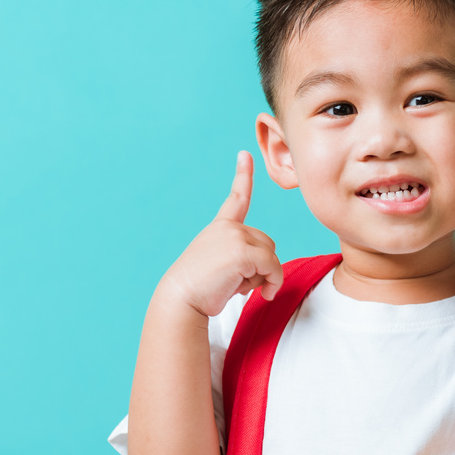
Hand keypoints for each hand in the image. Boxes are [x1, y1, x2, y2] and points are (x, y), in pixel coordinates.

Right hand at [159, 151, 284, 318]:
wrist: (181, 300)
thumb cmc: (200, 292)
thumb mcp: (221, 267)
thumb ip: (242, 258)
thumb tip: (270, 275)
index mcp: (220, 228)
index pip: (236, 199)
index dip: (243, 176)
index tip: (244, 154)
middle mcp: (227, 228)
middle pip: (267, 243)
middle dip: (261, 266)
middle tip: (237, 282)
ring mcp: (234, 237)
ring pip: (272, 255)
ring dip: (264, 276)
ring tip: (237, 286)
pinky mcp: (242, 252)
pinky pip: (273, 267)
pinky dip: (273, 283)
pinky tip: (264, 294)